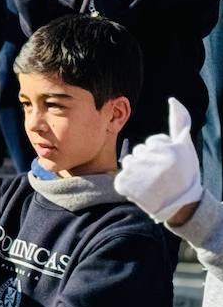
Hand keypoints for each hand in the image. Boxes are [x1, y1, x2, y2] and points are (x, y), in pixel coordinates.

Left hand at [115, 98, 202, 224]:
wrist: (182, 206)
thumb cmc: (185, 174)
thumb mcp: (185, 147)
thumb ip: (179, 123)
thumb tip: (172, 100)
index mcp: (167, 150)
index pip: (151, 143)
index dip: (160, 154)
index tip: (169, 166)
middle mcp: (152, 160)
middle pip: (138, 151)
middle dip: (147, 161)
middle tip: (161, 175)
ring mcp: (137, 173)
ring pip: (129, 162)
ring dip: (137, 171)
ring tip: (151, 183)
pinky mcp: (126, 184)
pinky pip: (120, 177)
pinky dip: (129, 183)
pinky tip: (142, 190)